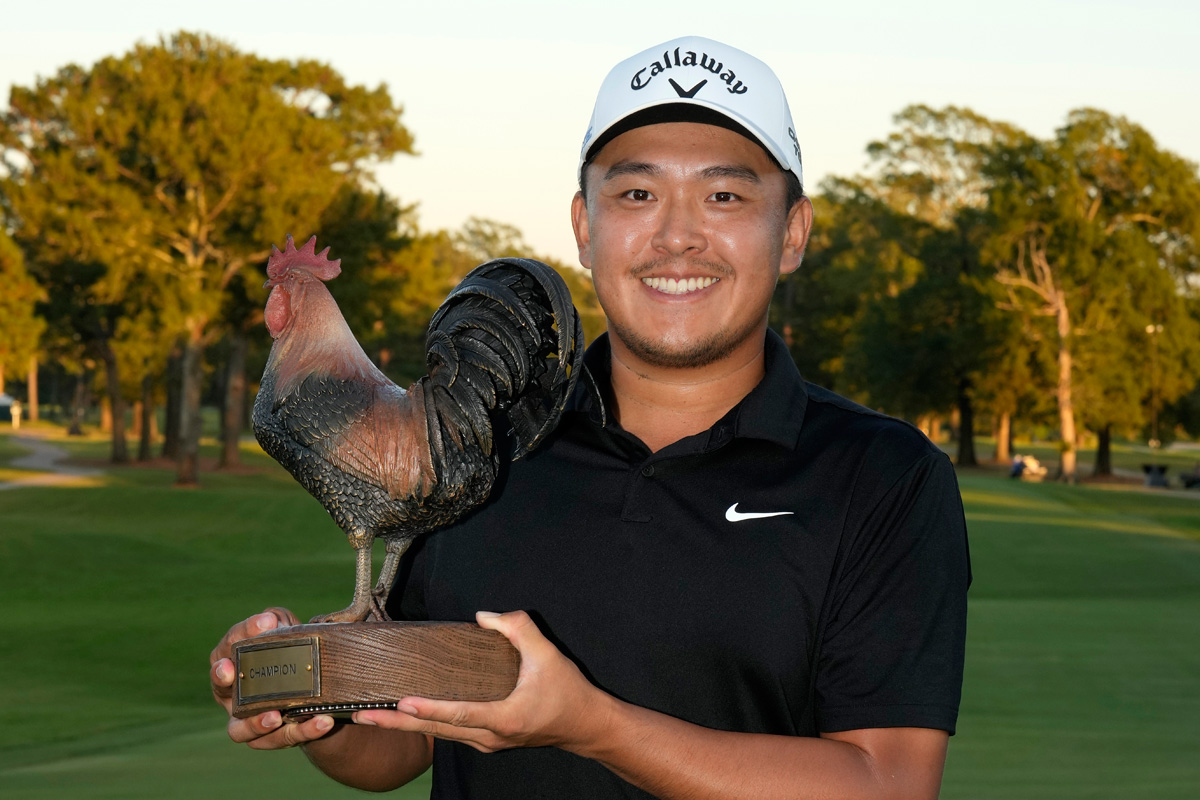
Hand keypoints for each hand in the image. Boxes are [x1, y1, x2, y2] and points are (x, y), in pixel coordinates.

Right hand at [209, 607, 336, 748]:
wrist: (312, 687)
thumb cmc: (288, 651)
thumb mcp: (284, 629)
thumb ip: (276, 620)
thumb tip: (269, 620)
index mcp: (231, 665)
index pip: (225, 651)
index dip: (234, 645)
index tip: (244, 645)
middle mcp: (232, 695)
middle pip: (220, 691)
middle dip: (223, 683)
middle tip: (232, 675)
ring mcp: (249, 720)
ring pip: (241, 730)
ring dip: (256, 724)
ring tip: (276, 717)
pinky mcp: (274, 737)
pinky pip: (284, 739)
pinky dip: (303, 731)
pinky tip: (323, 721)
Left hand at [353, 610, 613, 754]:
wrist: (586, 726)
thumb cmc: (568, 692)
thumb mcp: (548, 654)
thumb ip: (518, 628)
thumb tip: (483, 616)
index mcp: (504, 718)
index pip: (459, 713)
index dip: (429, 709)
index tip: (401, 704)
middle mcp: (490, 736)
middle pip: (436, 731)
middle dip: (397, 724)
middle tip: (362, 717)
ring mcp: (487, 741)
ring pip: (439, 735)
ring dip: (405, 727)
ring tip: (371, 717)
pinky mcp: (487, 739)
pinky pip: (450, 733)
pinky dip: (425, 725)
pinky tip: (406, 717)